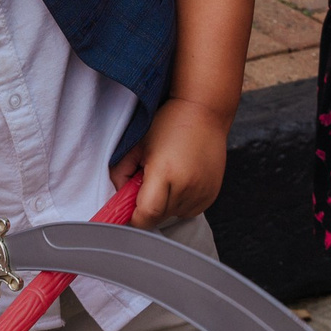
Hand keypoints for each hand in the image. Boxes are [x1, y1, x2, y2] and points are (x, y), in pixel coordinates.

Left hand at [112, 98, 231, 226]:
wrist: (204, 112)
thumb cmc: (169, 123)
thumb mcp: (136, 145)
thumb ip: (120, 173)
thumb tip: (118, 196)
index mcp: (165, 173)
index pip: (145, 217)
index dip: (134, 216)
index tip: (128, 207)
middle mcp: (186, 187)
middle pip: (158, 218)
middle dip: (148, 206)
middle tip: (148, 180)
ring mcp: (202, 193)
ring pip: (173, 215)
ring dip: (165, 203)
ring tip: (168, 175)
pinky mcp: (211, 195)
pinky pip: (188, 210)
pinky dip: (180, 201)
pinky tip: (180, 178)